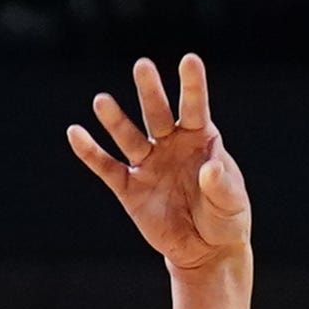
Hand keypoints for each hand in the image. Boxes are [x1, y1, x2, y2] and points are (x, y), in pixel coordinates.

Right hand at [68, 55, 251, 279]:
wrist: (206, 249)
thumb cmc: (225, 217)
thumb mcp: (232, 202)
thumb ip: (221, 184)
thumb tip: (209, 169)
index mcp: (200, 139)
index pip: (195, 107)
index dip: (192, 85)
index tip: (189, 59)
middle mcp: (171, 144)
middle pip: (158, 114)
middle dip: (150, 92)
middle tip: (142, 66)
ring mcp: (148, 164)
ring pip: (129, 137)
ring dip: (115, 120)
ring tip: (101, 100)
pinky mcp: (130, 189)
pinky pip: (107, 168)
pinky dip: (91, 152)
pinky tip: (76, 133)